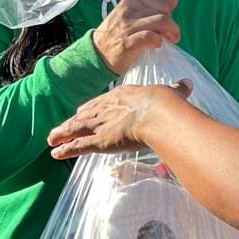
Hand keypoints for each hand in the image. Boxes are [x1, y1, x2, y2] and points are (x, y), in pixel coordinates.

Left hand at [48, 82, 189, 159]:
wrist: (158, 113)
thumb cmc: (167, 104)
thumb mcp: (173, 94)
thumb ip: (178, 91)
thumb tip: (188, 84)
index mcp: (123, 95)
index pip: (103, 102)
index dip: (93, 108)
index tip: (86, 111)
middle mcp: (107, 108)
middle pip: (86, 115)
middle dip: (74, 121)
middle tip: (64, 126)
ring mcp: (101, 124)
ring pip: (76, 129)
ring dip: (62, 134)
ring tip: (51, 139)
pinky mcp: (99, 141)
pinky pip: (77, 146)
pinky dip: (65, 149)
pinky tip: (55, 153)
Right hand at [91, 0, 180, 74]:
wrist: (96, 54)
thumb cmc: (117, 35)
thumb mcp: (133, 16)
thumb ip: (155, 6)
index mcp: (131, 2)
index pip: (160, 4)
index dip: (168, 15)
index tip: (167, 26)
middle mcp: (128, 11)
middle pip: (163, 14)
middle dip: (172, 26)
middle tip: (172, 37)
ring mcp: (127, 26)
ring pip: (160, 22)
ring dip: (170, 33)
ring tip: (169, 41)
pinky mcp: (127, 43)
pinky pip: (150, 37)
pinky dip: (158, 41)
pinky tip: (156, 45)